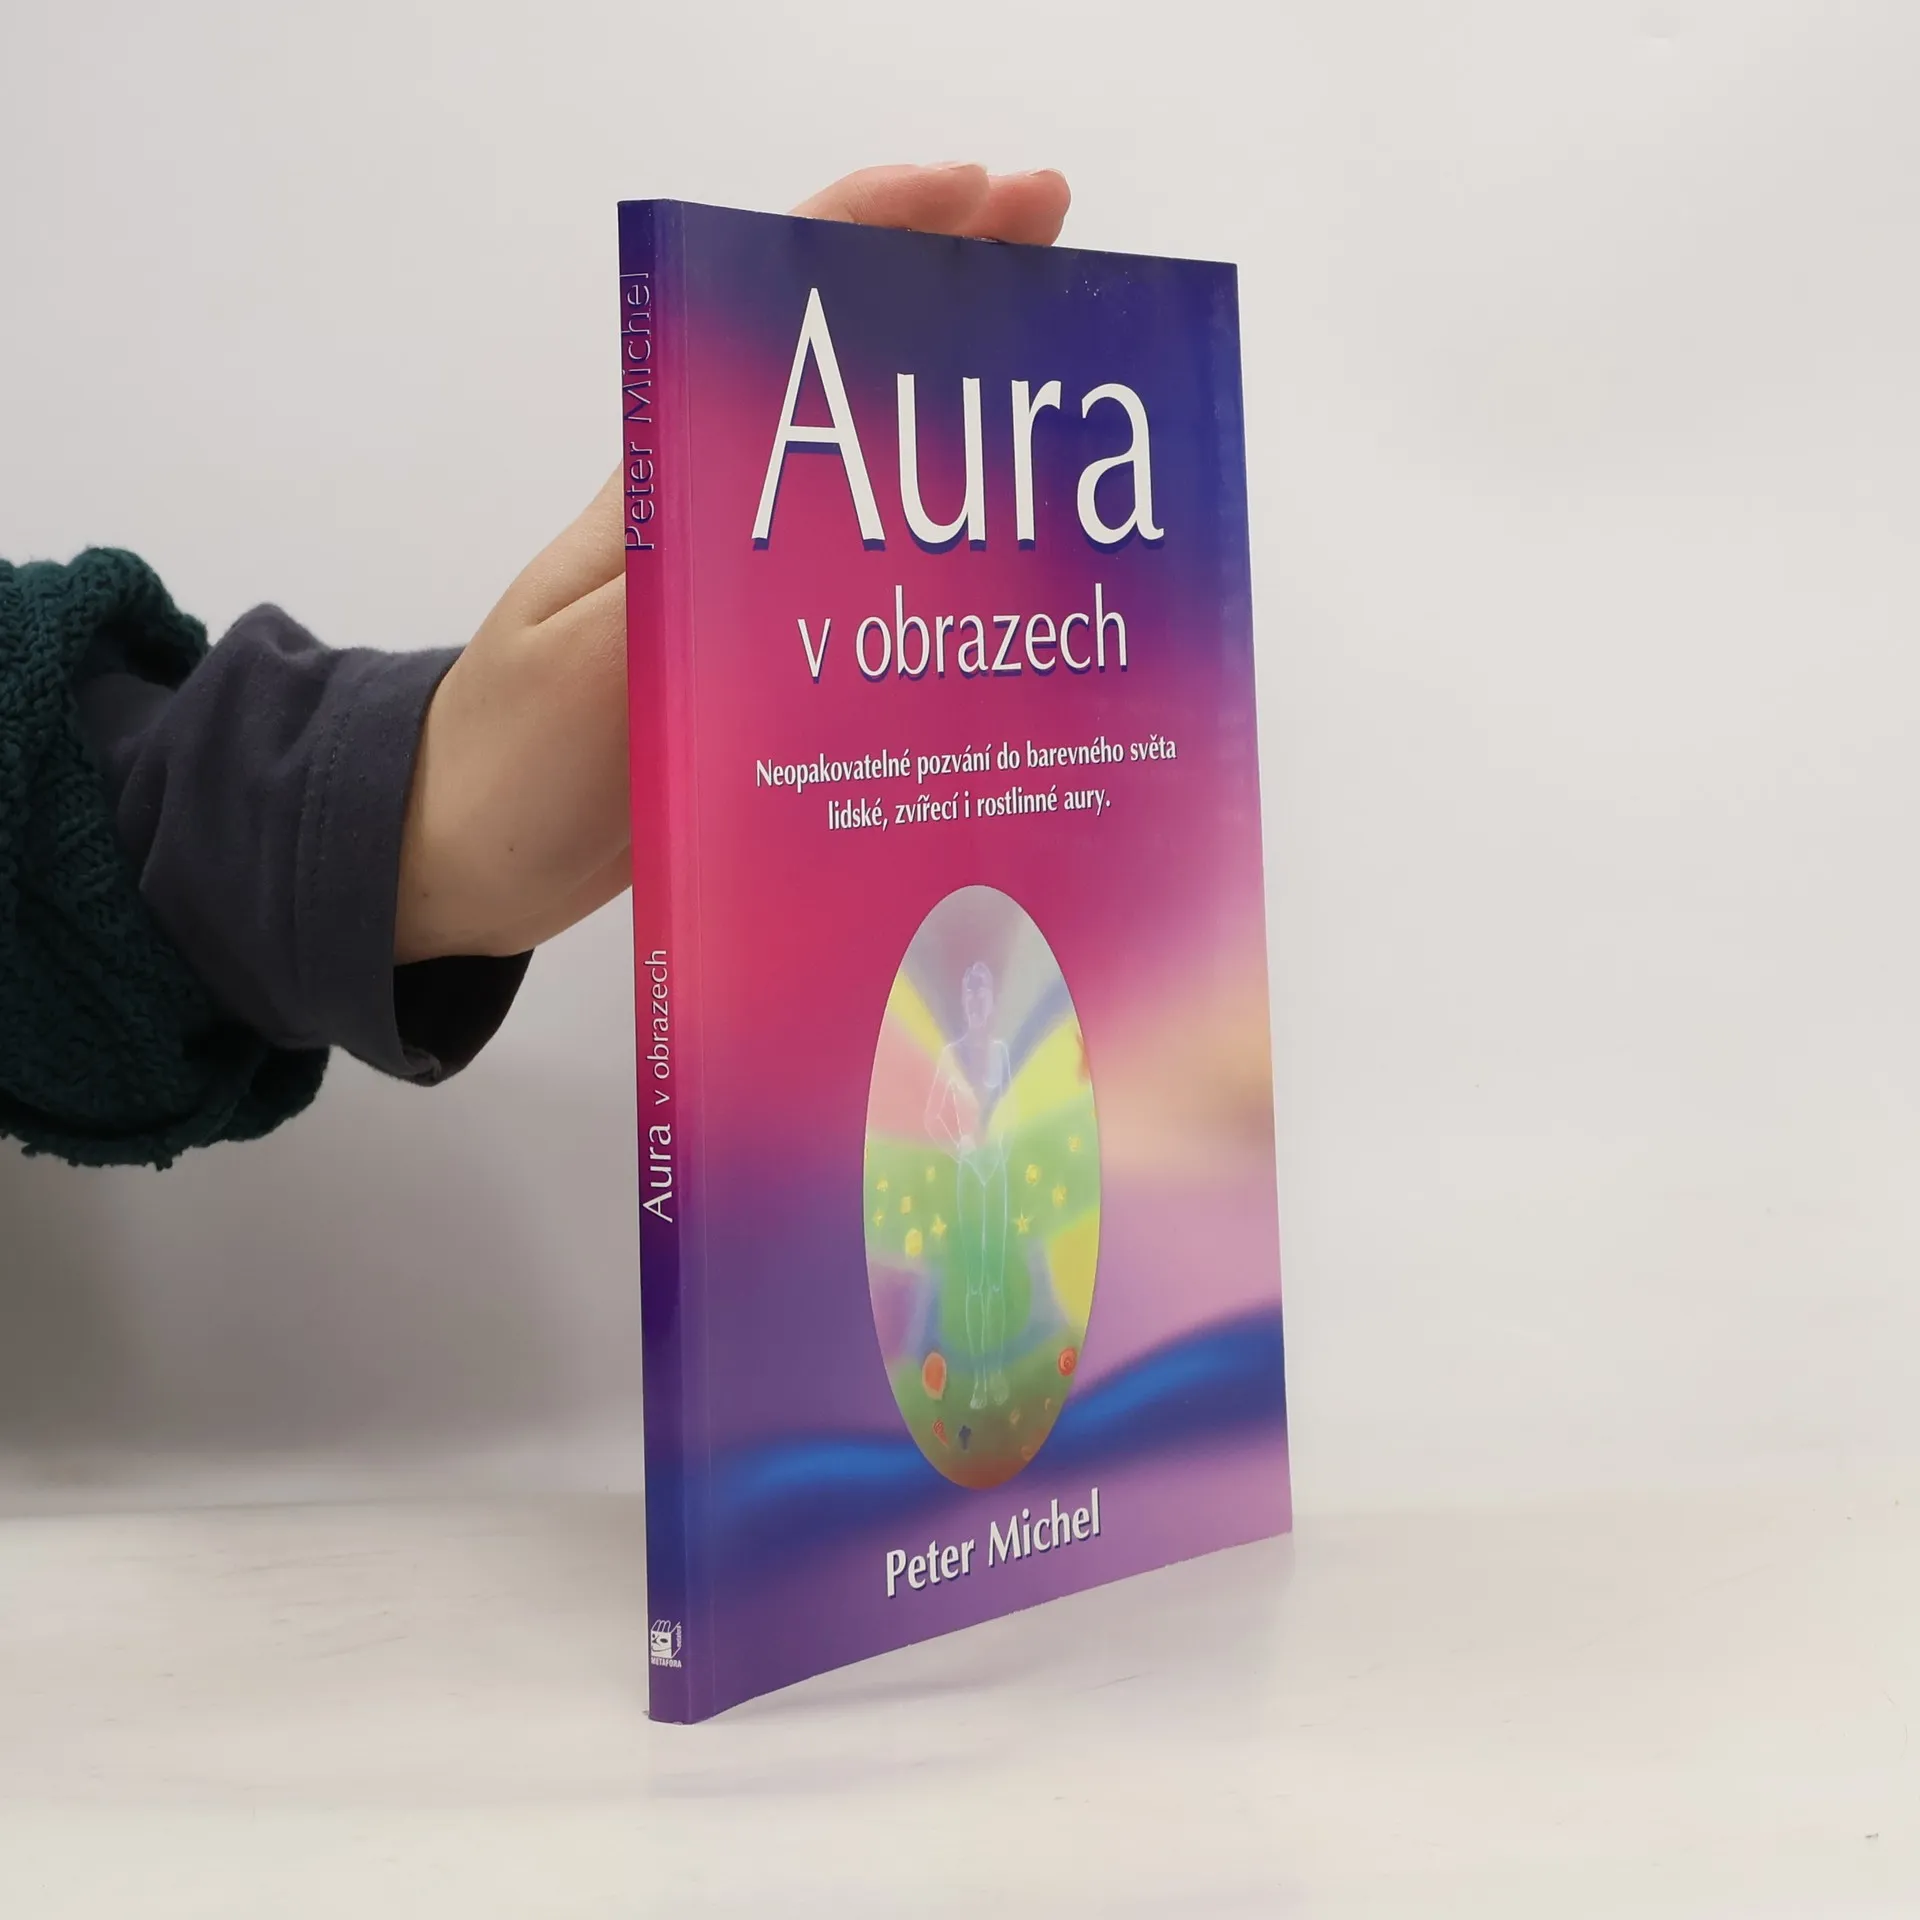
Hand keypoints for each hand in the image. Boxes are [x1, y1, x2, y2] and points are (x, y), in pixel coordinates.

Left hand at [396, 163, 1070, 963]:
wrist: (469, 849)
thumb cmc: (516, 753)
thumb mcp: (597, 670)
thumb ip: (692, 595)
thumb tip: (837, 541)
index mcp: (673, 484)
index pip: (777, 312)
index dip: (880, 232)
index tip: (990, 194)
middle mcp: (728, 515)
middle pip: (849, 373)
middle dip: (956, 292)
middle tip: (1065, 248)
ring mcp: (753, 586)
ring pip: (875, 473)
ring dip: (969, 417)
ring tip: (1079, 388)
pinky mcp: (771, 661)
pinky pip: (874, 578)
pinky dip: (948, 547)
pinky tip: (1020, 560)